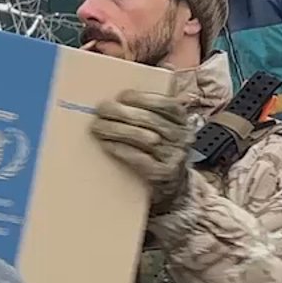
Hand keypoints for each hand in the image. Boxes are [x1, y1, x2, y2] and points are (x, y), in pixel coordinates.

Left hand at [93, 91, 192, 207]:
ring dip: (117, 130)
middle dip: (122, 112)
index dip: (143, 98)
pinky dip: (120, 149)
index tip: (121, 96)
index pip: (166, 104)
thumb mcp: (165, 129)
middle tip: (102, 109)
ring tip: (98, 126)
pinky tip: (106, 144)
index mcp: (183, 121)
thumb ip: (151, 112)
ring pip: (144, 138)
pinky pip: (139, 158)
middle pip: (151, 120)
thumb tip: (119, 99)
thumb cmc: (161, 150)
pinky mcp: (163, 173)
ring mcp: (174, 156)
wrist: (173, 185)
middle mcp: (182, 137)